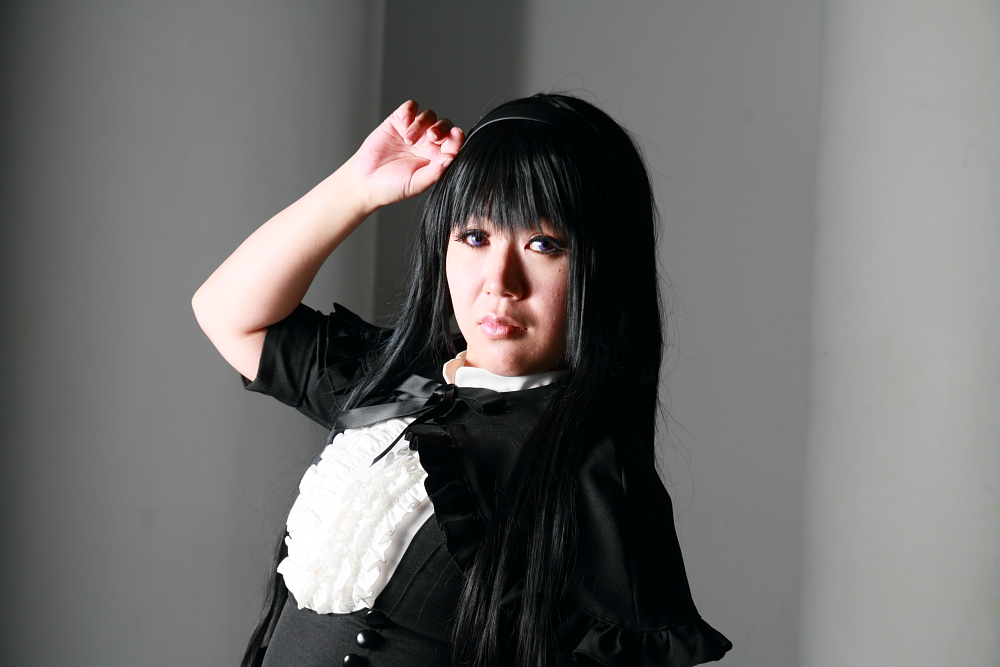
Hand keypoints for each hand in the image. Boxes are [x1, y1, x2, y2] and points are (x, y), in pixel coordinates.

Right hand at [349, 100, 464, 209]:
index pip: (454, 144)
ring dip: (421, 123)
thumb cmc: (392, 187)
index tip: (456, 135)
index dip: (457, 138)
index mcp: (437, 158)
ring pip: (429, 115)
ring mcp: (414, 131)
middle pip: (444, 125)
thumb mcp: (416, 184)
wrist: (365, 181)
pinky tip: (403, 123)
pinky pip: (410, 107)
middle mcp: (428, 144)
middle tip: (431, 137)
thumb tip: (451, 158)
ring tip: (408, 139)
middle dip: (441, 128)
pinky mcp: (398, 121)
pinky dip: (410, 111)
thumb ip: (435, 172)